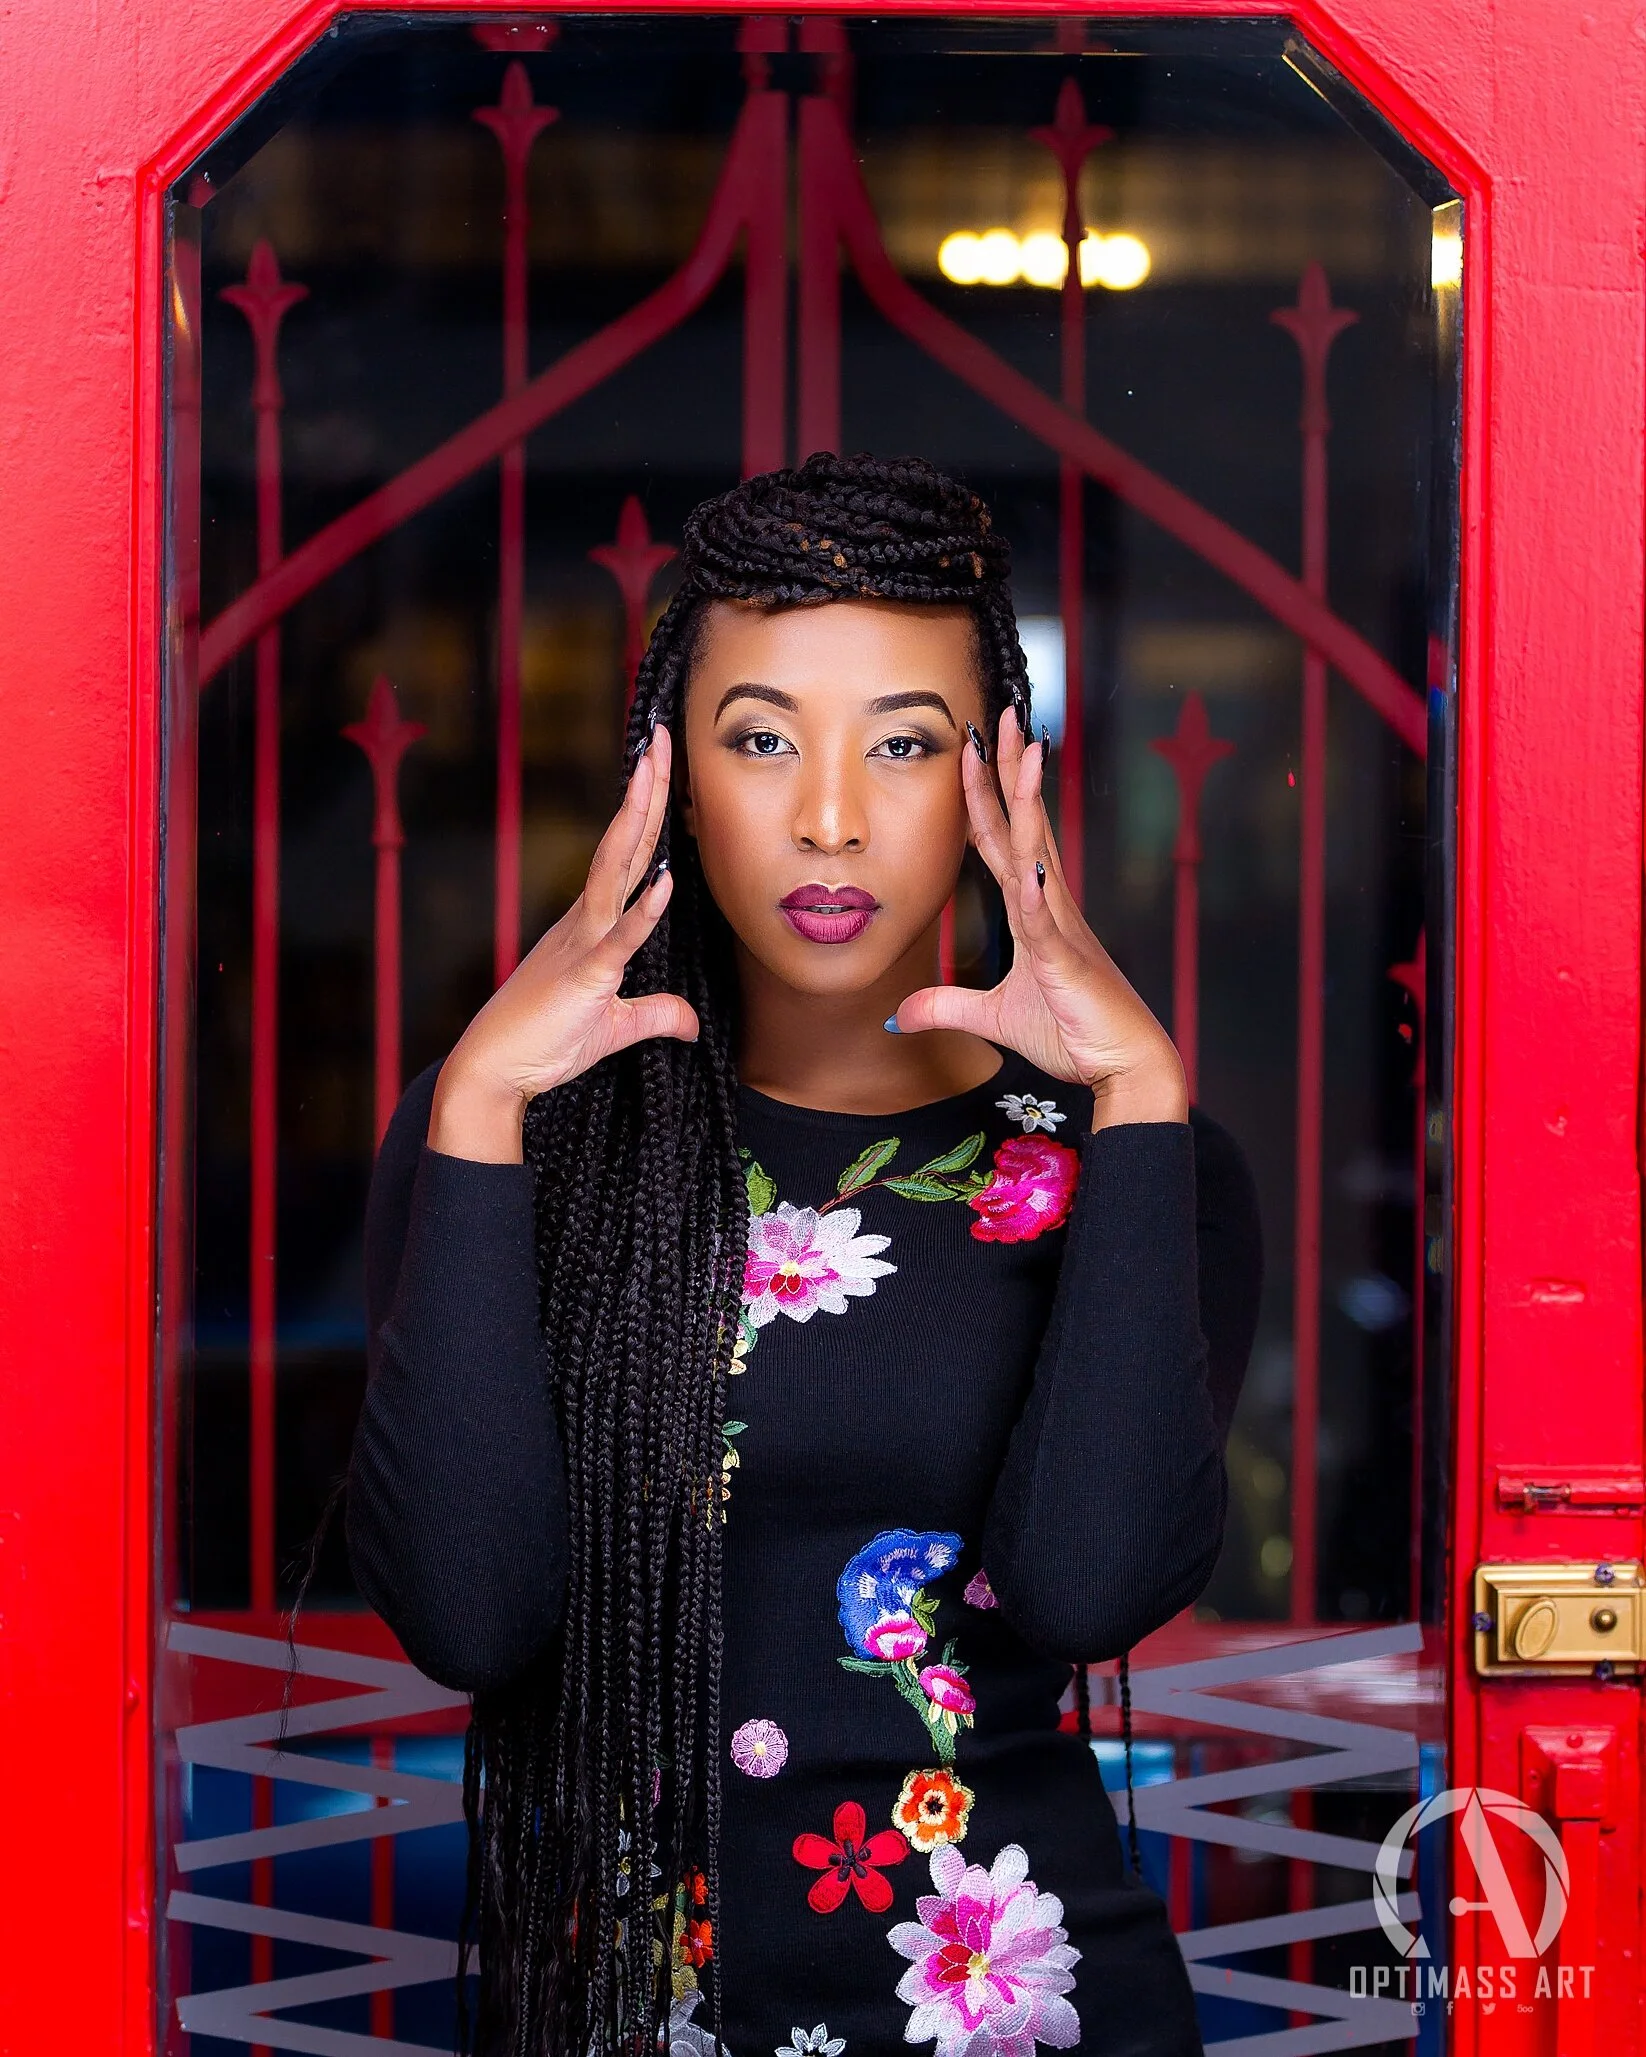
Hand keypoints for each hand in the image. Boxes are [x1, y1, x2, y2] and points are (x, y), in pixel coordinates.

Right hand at [429, 725, 698, 1161]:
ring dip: (636, 823)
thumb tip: (690, 1022)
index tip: (662, 764)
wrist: (492, 1071)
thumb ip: (654, 1015)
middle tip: (662, 737)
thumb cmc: (544, 1044)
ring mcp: (582, 943)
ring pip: (615, 871)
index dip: (649, 811)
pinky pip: (617, 940)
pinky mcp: (583, 977)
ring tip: (654, 773)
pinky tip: (665, 884)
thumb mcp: (613, 1028)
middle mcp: (585, 921)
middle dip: (645, 791)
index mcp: (592, 924)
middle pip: (625, 845)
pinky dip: (642, 913)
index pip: (630, 857)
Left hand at [891, 709, 1187, 1130]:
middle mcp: (1050, 907)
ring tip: (1024, 754)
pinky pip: (1046, 923)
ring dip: (1030, 804)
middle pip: (1026, 826)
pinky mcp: (1068, 964)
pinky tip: (1027, 867)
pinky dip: (1035, 895)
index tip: (973, 749)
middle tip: (1005, 717)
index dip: (985, 797)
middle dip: (1012, 771)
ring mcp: (1063, 931)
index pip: (1003, 840)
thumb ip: (946, 1007)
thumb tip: (898, 1015)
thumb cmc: (1074, 1034)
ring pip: (1040, 854)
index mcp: (1036, 911)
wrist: (1124, 1067)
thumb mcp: (994, 1019)